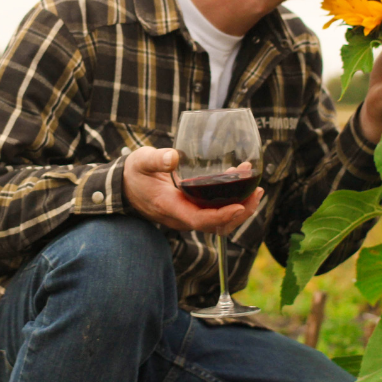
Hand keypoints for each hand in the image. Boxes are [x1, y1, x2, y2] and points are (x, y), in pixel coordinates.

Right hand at [122, 147, 263, 235]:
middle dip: (240, 211)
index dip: (221, 216)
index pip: (200, 220)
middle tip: (257, 190)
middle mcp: (181, 217)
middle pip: (216, 225)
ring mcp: (187, 216)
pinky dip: (230, 202)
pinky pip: (215, 214)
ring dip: (239, 207)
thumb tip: (174, 156)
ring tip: (255, 187)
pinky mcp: (191, 211)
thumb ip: (156, 159)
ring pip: (218, 222)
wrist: (124, 187)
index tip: (239, 205)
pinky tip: (240, 185)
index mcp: (170, 207)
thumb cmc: (134, 173)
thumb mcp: (141, 161)